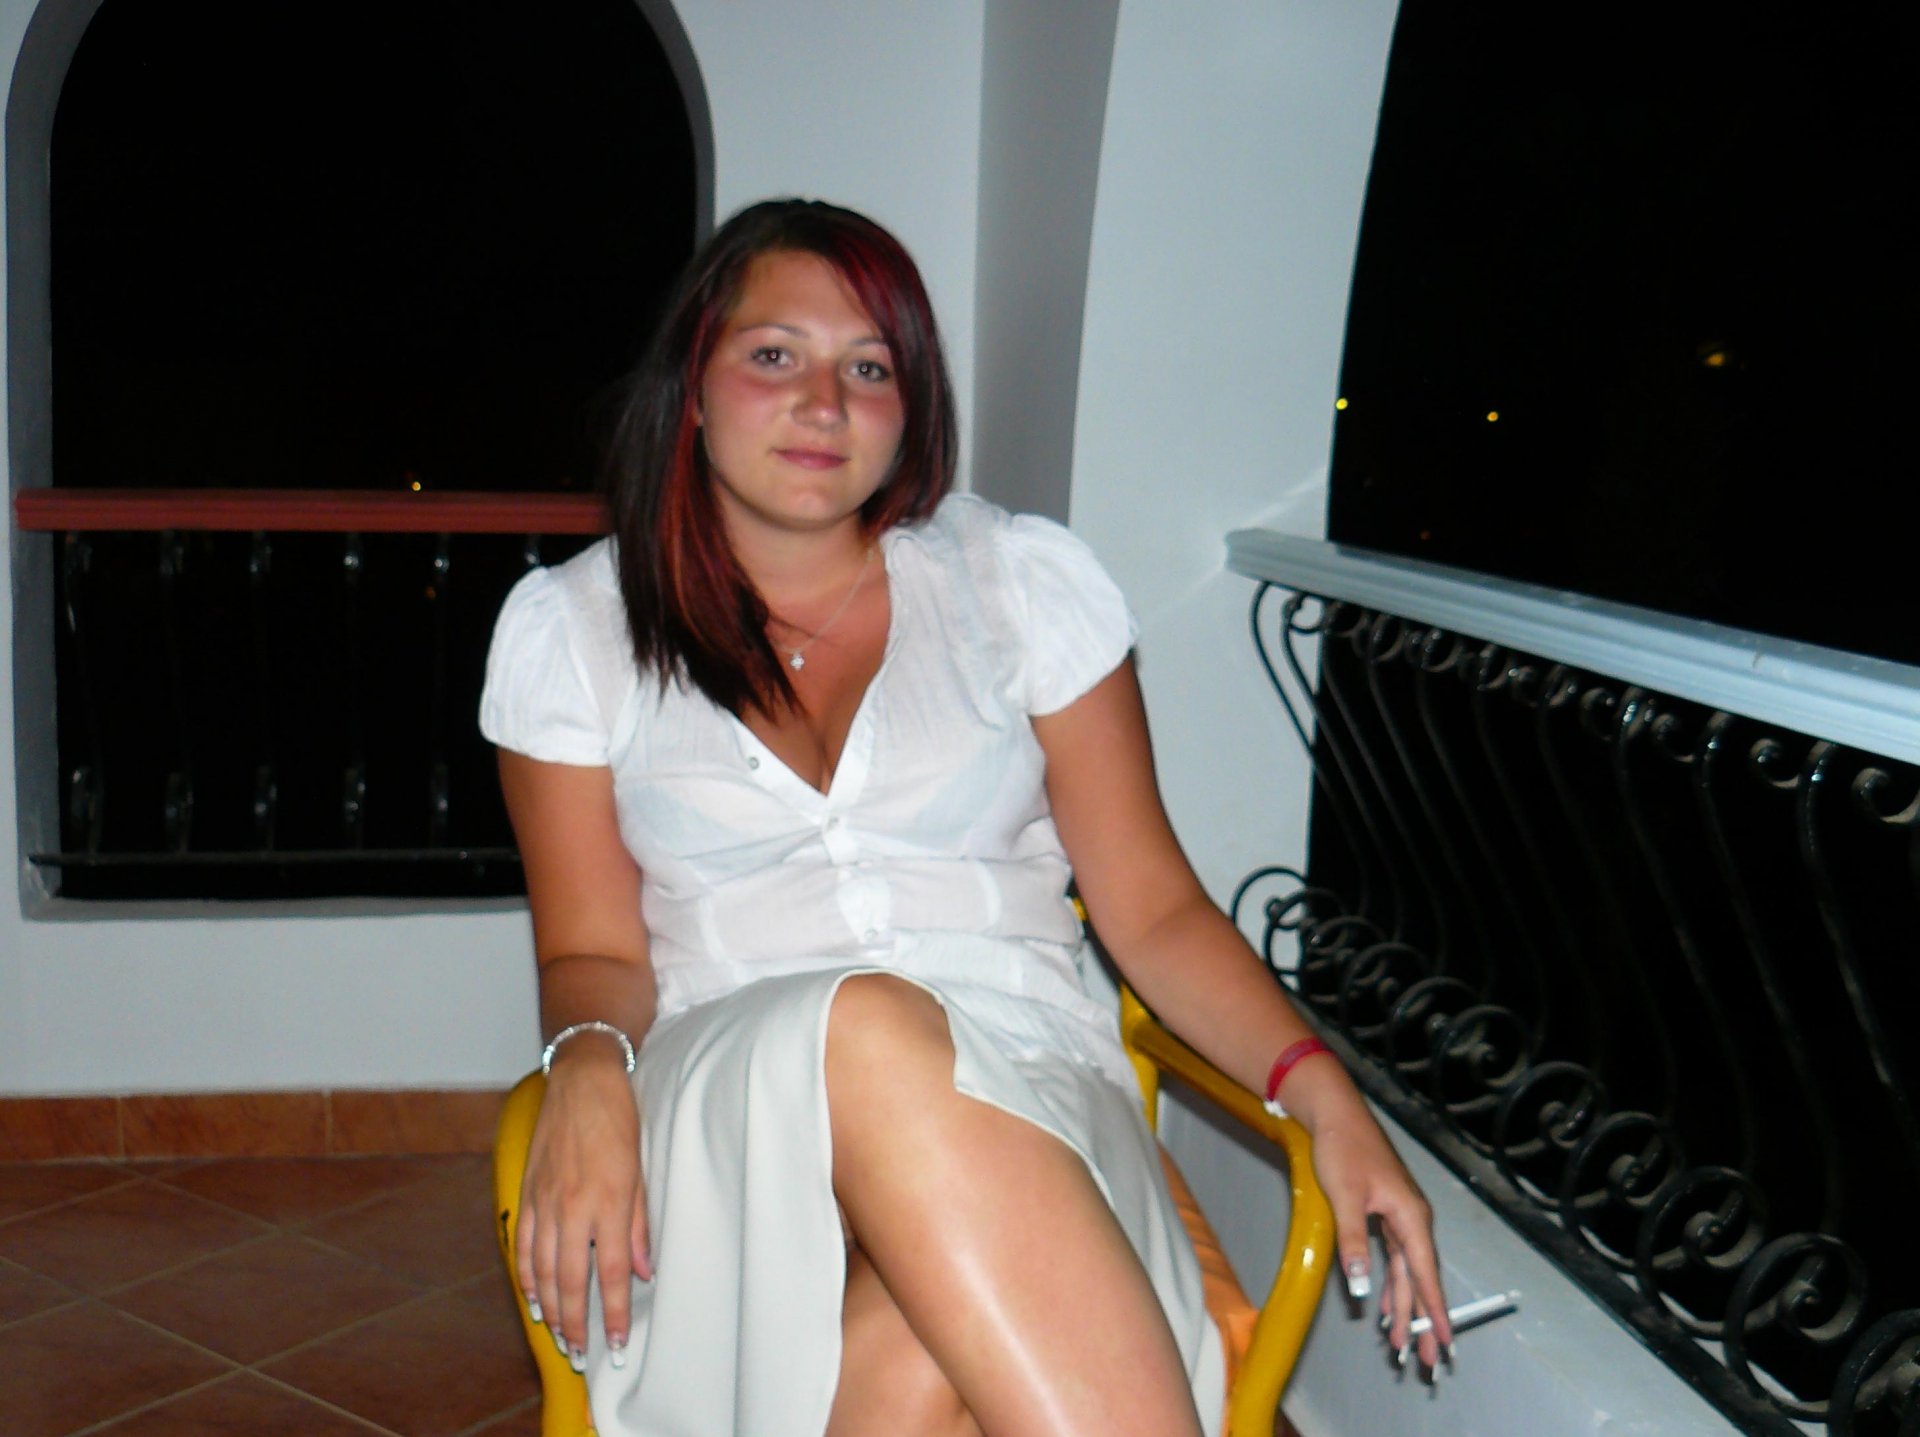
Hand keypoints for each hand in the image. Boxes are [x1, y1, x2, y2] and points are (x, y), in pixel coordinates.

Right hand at [516, 1040, 649, 1368]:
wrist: (582, 1081)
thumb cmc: (619, 1121)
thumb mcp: (641, 1171)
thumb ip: (641, 1225)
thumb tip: (645, 1271)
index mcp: (609, 1202)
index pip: (613, 1272)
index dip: (615, 1313)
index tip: (618, 1343)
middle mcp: (573, 1207)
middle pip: (573, 1281)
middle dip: (577, 1324)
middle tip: (582, 1355)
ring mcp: (545, 1201)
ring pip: (544, 1270)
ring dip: (551, 1308)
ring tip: (560, 1337)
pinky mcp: (527, 1192)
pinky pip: (522, 1245)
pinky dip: (527, 1276)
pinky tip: (534, 1298)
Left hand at [1306, 1103, 1452, 1372]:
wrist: (1336, 1113)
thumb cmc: (1343, 1149)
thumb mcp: (1344, 1197)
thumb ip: (1354, 1243)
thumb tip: (1362, 1286)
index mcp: (1410, 1216)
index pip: (1426, 1273)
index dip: (1435, 1310)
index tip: (1445, 1342)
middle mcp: (1412, 1219)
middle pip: (1420, 1279)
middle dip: (1422, 1320)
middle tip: (1426, 1361)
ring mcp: (1399, 1217)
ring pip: (1406, 1271)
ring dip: (1404, 1306)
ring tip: (1402, 1343)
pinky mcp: (1385, 1213)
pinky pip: (1394, 1258)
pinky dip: (1391, 1282)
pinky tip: (1383, 1304)